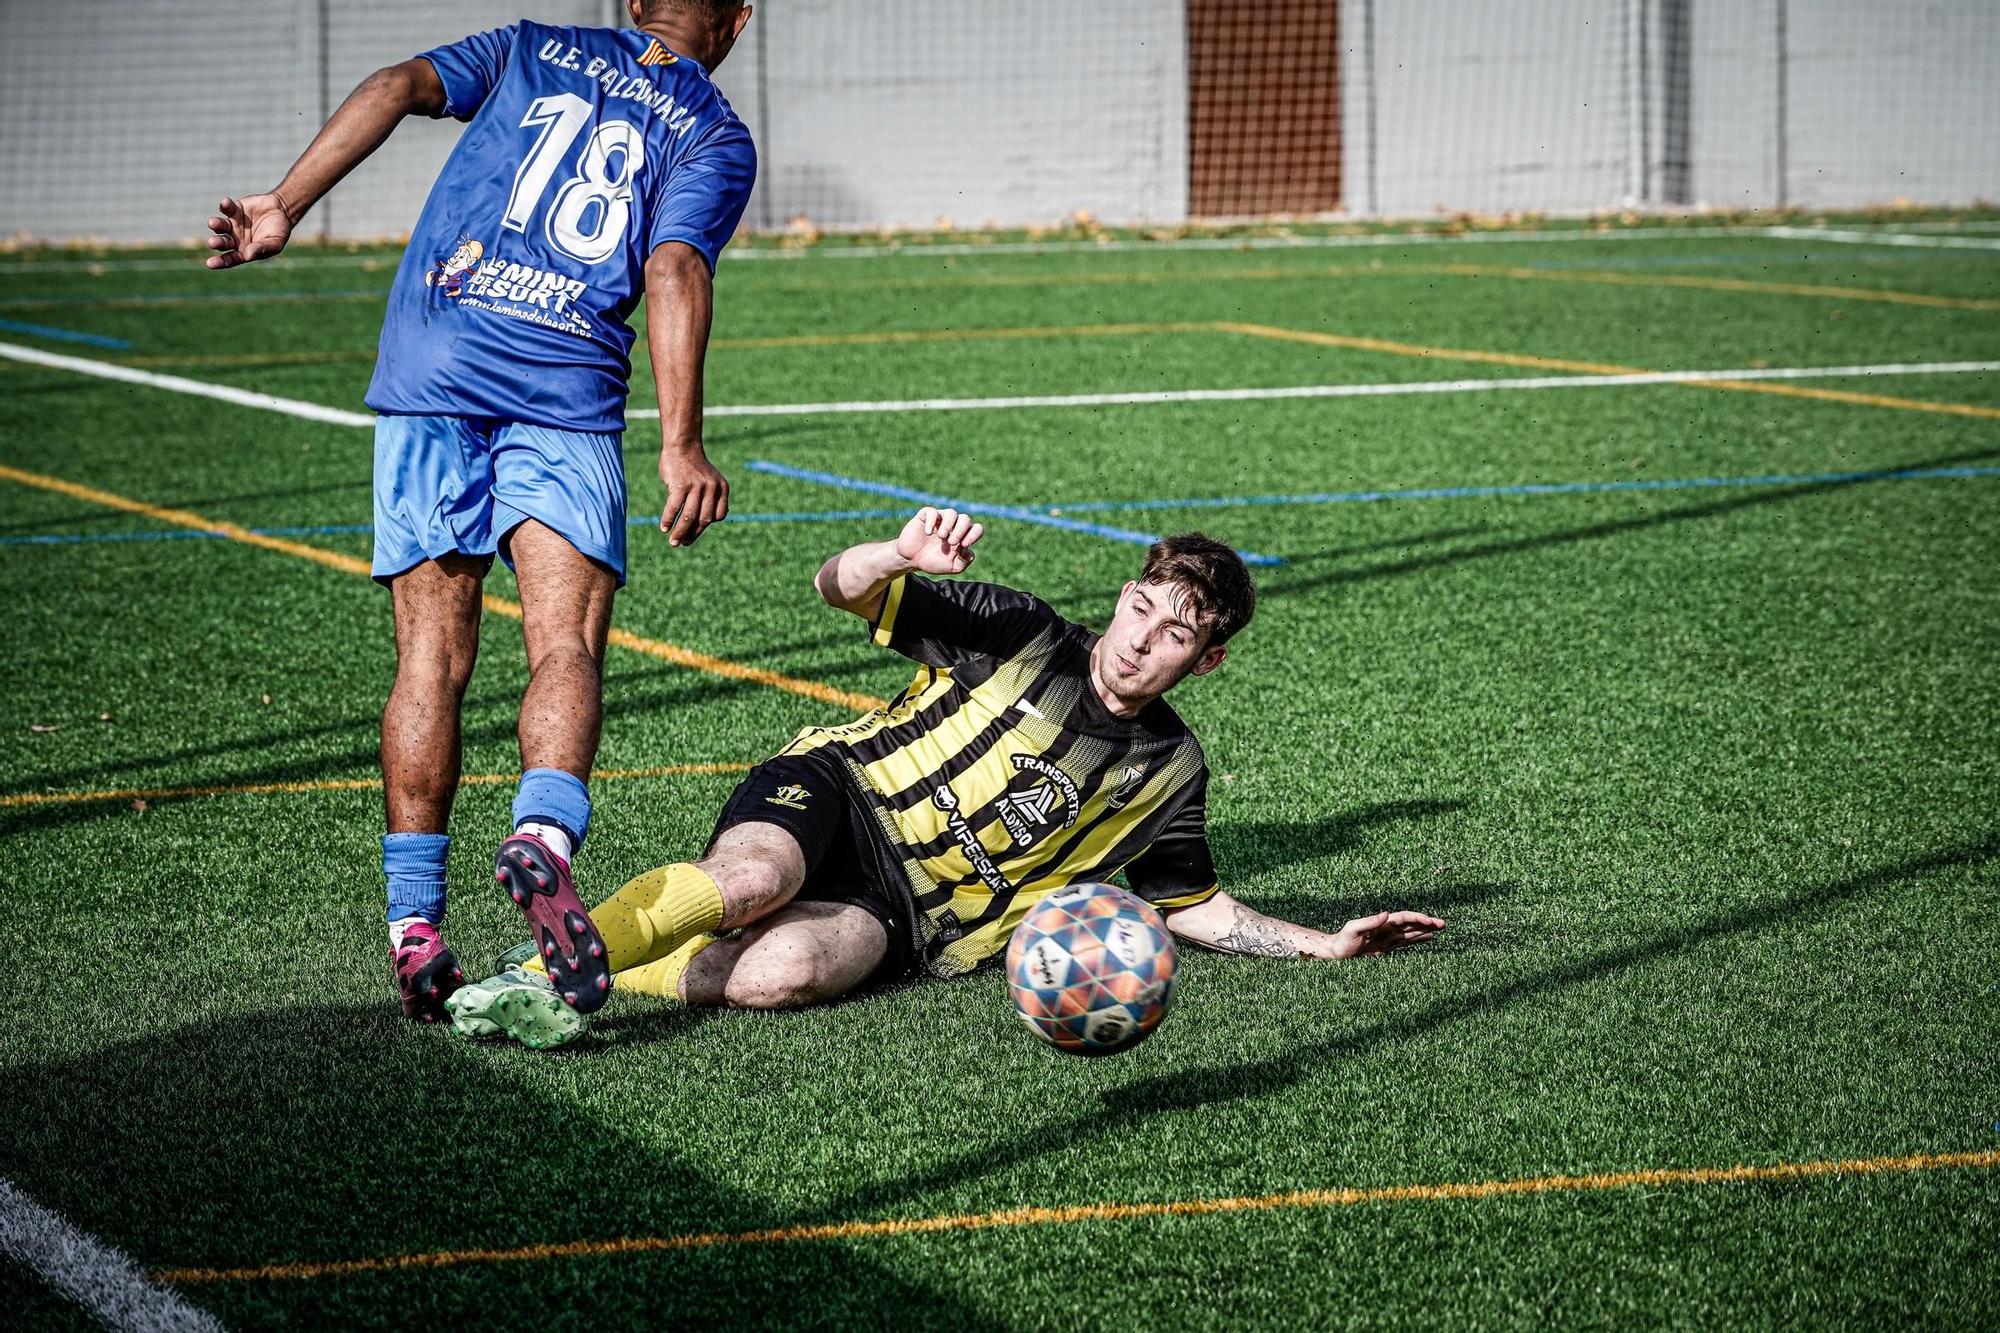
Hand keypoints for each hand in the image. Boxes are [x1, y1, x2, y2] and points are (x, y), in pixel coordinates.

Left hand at [204, 194, 294, 269]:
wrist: (282, 211)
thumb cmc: (279, 232)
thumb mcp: (275, 243)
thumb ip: (262, 249)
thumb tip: (247, 256)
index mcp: (244, 251)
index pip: (230, 258)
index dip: (220, 261)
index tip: (210, 264)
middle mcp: (235, 238)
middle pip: (223, 242)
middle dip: (218, 242)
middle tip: (212, 242)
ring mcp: (233, 224)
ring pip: (221, 226)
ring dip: (216, 224)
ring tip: (212, 223)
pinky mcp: (235, 209)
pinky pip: (227, 208)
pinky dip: (225, 205)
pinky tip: (226, 202)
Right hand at [659, 444, 728, 546]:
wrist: (683, 446)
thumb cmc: (693, 468)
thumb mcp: (709, 482)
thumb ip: (708, 500)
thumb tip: (699, 525)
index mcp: (722, 488)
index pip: (717, 516)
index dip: (705, 527)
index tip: (693, 533)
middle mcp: (711, 488)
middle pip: (703, 519)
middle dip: (693, 534)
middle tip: (683, 543)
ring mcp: (696, 486)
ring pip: (689, 516)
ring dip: (680, 532)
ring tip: (673, 542)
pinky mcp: (680, 484)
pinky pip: (674, 507)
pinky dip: (669, 519)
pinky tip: (664, 527)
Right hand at [893, 507, 983, 573]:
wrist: (911, 560)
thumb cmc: (934, 561)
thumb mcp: (953, 567)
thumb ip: (964, 560)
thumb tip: (967, 549)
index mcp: (962, 536)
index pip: (976, 528)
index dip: (974, 535)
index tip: (964, 545)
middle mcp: (953, 525)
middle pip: (965, 518)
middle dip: (961, 530)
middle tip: (951, 542)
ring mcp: (940, 519)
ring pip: (951, 513)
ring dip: (948, 524)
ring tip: (941, 536)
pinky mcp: (925, 516)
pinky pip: (931, 512)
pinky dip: (931, 522)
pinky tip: (928, 533)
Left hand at [1328, 910, 1444, 957]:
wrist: (1336, 953)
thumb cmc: (1342, 941)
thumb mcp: (1353, 929)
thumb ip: (1369, 921)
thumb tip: (1386, 914)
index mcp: (1382, 923)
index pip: (1404, 918)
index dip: (1418, 919)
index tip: (1430, 922)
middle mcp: (1387, 929)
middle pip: (1411, 923)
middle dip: (1427, 923)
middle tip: (1443, 924)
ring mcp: (1388, 938)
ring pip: (1411, 932)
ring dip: (1425, 930)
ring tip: (1440, 928)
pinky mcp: (1387, 948)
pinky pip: (1406, 942)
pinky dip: (1418, 940)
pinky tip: (1428, 939)